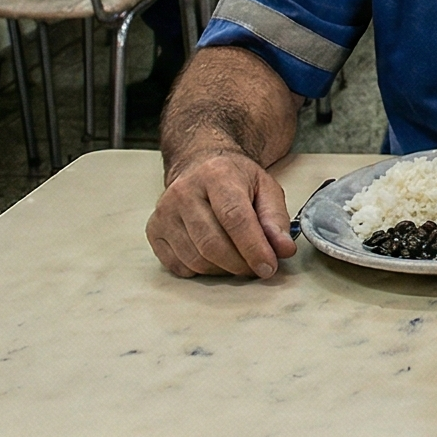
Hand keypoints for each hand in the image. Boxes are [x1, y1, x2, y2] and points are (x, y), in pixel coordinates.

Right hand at [146, 149, 295, 279]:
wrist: (199, 165)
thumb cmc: (235, 179)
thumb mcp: (265, 187)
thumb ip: (276, 218)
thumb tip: (283, 250)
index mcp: (217, 175)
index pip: (235, 218)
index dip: (253, 247)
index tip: (269, 267)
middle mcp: (184, 192)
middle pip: (212, 243)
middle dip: (240, 264)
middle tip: (258, 268)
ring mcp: (164, 212)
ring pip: (195, 259)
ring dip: (223, 270)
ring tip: (240, 262)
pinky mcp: (153, 231)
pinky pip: (179, 266)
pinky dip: (202, 271)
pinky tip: (216, 259)